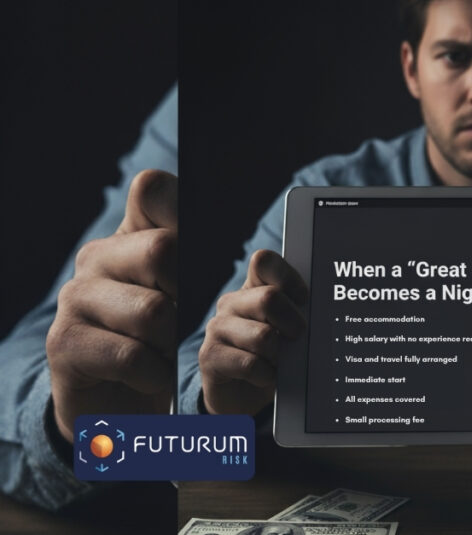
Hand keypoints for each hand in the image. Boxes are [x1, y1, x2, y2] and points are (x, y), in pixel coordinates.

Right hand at [46, 169, 177, 442]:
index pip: (153, 190)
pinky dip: (154, 374)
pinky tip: (145, 376)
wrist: (116, 403)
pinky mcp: (64, 343)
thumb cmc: (159, 342)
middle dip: (187, 297)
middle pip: (164, 249)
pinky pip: (134, 355)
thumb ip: (193, 253)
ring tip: (158, 353)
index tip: (194, 257)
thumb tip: (219, 219)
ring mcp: (75, 298)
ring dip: (170, 344)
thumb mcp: (181, 293)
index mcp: (129, 237)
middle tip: (178, 325)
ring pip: (154, 311)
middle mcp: (96, 257)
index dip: (183, 213)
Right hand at [198, 249, 307, 414]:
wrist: (244, 394)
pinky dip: (266, 375)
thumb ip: (299, 314)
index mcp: (253, 288)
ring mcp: (218, 327)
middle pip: (269, 298)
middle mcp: (232, 303)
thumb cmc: (275, 356)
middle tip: (296, 339)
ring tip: (277, 361)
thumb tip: (321, 314)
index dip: (289, 278)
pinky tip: (264, 376)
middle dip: (293, 323)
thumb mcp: (289, 330)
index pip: (264, 262)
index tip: (304, 300)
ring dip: (279, 355)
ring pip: (262, 335)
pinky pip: (250, 364)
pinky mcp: (210, 355)